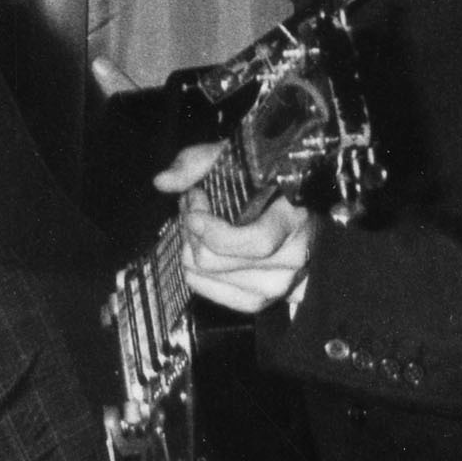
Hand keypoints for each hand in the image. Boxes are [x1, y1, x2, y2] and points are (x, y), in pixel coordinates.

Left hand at [158, 135, 311, 313]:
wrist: (298, 210)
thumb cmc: (269, 182)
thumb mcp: (240, 159)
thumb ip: (199, 162)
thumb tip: (163, 181)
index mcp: (296, 220)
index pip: (256, 242)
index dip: (214, 232)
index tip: (194, 210)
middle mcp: (292, 259)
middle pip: (217, 261)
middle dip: (192, 231)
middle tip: (191, 208)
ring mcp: (277, 285)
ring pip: (206, 276)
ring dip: (190, 248)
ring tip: (196, 225)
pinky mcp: (260, 300)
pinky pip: (210, 292)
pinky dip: (195, 270)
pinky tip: (199, 248)